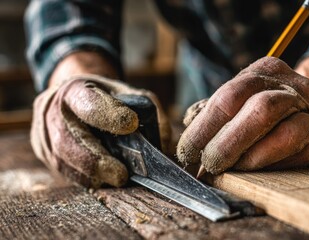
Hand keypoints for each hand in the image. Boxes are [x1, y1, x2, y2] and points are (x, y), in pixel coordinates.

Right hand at [31, 74, 169, 187]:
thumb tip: (162, 143)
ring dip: (91, 174)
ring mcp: (43, 131)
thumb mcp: (128, 93)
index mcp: (75, 89)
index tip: (132, 125)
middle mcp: (52, 109)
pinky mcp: (42, 150)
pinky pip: (62, 169)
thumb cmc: (105, 97)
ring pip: (63, 160)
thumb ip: (149, 111)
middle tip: (121, 174)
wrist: (72, 96)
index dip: (108, 116)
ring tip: (116, 179)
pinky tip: (101, 180)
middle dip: (96, 160)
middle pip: (69, 139)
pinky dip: (84, 177)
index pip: (89, 102)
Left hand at [177, 56, 308, 174]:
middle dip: (228, 144)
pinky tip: (260, 170)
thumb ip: (215, 114)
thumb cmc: (267, 106)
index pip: (227, 97)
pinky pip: (302, 155)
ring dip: (254, 158)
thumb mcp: (241, 98)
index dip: (203, 129)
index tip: (187, 153)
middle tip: (210, 166)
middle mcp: (290, 85)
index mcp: (263, 71)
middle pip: (259, 110)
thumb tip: (188, 146)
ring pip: (285, 134)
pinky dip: (276, 166)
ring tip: (234, 169)